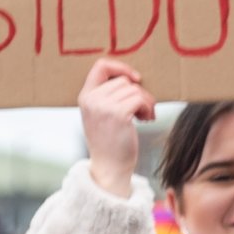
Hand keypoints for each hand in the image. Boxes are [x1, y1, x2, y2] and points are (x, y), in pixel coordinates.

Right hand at [79, 58, 154, 197]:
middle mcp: (91, 99)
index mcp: (85, 97)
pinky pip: (141, 99)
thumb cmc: (111, 141)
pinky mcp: (118, 114)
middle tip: (142, 110)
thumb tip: (133, 77)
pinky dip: (148, 108)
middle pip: (124, 80)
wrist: (110, 167)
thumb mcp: (102, 115)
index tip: (135, 79)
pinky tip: (146, 120)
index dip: (121, 67)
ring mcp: (103, 106)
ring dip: (146, 102)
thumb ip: (108, 96)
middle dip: (139, 93)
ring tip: (144, 117)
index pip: (101, 66)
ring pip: (135, 90)